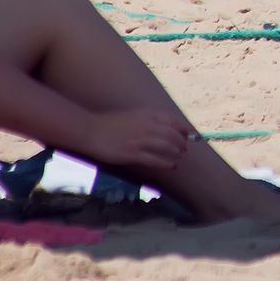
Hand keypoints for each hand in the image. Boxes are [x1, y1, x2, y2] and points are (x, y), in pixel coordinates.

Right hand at [80, 107, 198, 173]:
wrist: (90, 130)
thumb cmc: (110, 123)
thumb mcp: (133, 114)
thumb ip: (148, 118)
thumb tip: (164, 126)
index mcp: (147, 114)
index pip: (173, 120)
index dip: (183, 128)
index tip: (189, 134)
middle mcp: (147, 126)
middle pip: (172, 135)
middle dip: (181, 142)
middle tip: (185, 148)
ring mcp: (140, 140)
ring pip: (167, 147)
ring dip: (176, 152)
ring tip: (179, 156)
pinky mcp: (133, 154)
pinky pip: (155, 159)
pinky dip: (166, 163)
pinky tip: (172, 166)